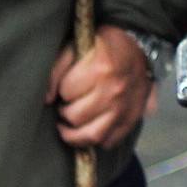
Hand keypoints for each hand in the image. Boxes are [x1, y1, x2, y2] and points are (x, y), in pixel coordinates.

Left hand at [47, 26, 157, 149]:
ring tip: (70, 123)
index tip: (65, 86)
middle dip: (65, 111)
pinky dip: (97, 140)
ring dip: (75, 133)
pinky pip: (110, 141)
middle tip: (65, 105)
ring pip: (93, 135)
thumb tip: (47, 99)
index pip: (66, 91)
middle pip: (76, 117)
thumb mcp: (76, 47)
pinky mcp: (132, 119)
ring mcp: (125, 108)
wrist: (139, 47)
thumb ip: (57, 70)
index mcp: (100, 68)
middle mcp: (114, 91)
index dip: (62, 89)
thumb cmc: (103, 46)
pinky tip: (90, 128)